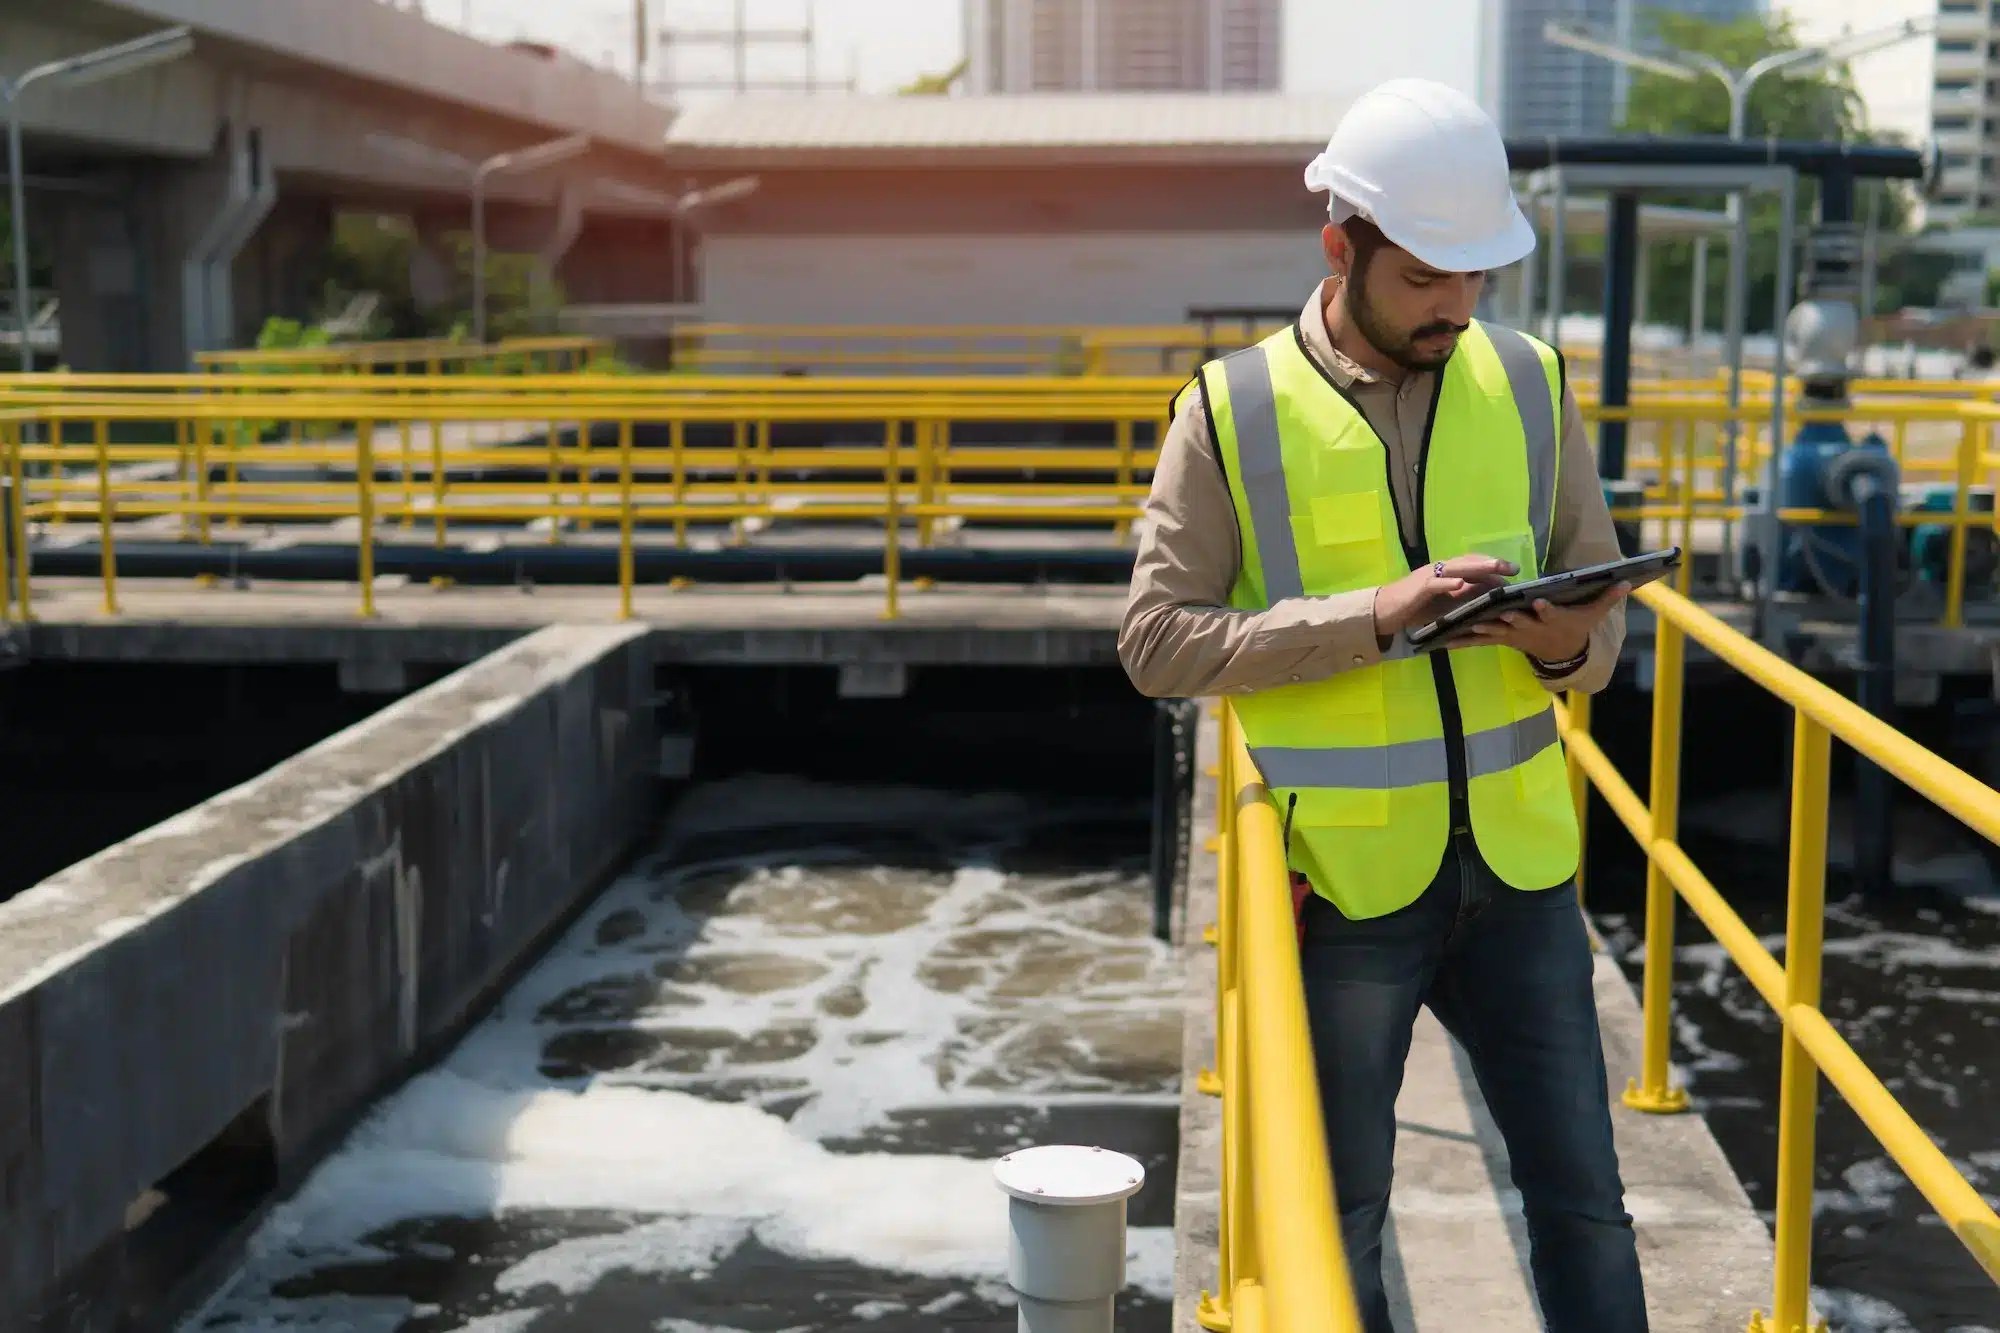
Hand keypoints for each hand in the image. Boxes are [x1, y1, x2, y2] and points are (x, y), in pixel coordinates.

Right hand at [1372, 555, 1516, 638]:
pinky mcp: (1419, 588)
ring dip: (1477, 567)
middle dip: (1491, 564)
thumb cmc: (1412, 608)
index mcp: (1445, 574)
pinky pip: (1435, 583)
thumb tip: (1484, 598)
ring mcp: (1429, 577)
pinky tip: (1461, 583)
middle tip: (1513, 568)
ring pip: (1457, 568)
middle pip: (1469, 562)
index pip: (1472, 565)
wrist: (1384, 611)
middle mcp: (1439, 570)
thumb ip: (1460, 599)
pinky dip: (1448, 583)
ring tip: (1496, 568)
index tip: (1511, 572)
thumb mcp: (1441, 604)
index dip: (1492, 567)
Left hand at [1457, 584, 1628, 662]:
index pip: (1550, 612)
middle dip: (1508, 618)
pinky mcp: (1502, 638)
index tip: (1539, 602)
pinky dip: (1464, 639)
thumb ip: (1607, 597)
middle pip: (1518, 622)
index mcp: (1552, 619)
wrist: (1562, 653)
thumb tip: (1628, 582)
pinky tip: (1444, 640)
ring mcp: (1515, 635)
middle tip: (1494, 614)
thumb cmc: (1576, 627)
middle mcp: (1532, 628)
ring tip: (1463, 626)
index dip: (1545, 609)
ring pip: (1495, 631)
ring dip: (1480, 629)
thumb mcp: (1593, 614)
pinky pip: (1480, 640)